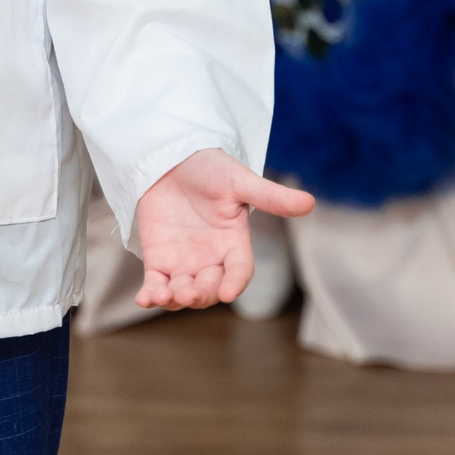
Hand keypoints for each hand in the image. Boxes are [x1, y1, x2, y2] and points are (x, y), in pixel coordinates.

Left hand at [132, 149, 313, 308]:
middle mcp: (211, 258)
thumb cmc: (209, 167)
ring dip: (176, 299)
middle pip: (210, 288)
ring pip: (184, 292)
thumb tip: (309, 202)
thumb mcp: (240, 180)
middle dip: (201, 293)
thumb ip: (270, 196)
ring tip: (166, 295)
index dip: (235, 282)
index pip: (239, 271)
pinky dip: (152, 295)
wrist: (170, 156)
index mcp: (233, 243)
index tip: (228, 291)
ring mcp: (184, 262)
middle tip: (189, 292)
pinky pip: (156, 285)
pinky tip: (145, 298)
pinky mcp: (159, 260)